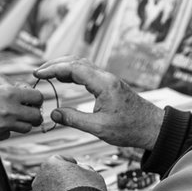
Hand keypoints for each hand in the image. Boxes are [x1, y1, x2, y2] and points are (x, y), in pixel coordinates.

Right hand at [0, 82, 42, 140]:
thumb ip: (13, 91)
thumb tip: (28, 96)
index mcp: (11, 92)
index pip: (38, 98)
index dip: (36, 100)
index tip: (32, 101)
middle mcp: (10, 109)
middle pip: (36, 116)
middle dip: (33, 115)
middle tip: (27, 113)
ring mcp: (3, 124)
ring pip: (26, 128)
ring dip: (21, 124)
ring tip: (11, 118)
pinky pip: (8, 135)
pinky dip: (5, 131)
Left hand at [32, 155, 107, 190]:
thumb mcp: (92, 174)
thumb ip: (85, 169)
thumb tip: (82, 170)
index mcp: (51, 163)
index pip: (61, 159)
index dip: (71, 163)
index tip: (77, 167)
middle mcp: (40, 177)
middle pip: (54, 174)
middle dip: (64, 177)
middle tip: (78, 182)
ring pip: (52, 189)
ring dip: (61, 190)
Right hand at [33, 58, 164, 150]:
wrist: (153, 127)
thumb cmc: (130, 129)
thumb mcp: (99, 128)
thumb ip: (74, 119)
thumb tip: (53, 113)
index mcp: (104, 84)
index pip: (74, 68)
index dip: (54, 69)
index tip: (39, 74)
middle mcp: (106, 77)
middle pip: (77, 61)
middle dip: (56, 64)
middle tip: (38, 72)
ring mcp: (108, 80)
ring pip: (83, 65)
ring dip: (64, 66)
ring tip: (47, 74)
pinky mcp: (109, 85)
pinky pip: (88, 72)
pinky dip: (73, 72)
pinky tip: (65, 78)